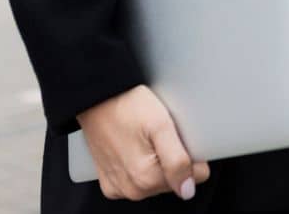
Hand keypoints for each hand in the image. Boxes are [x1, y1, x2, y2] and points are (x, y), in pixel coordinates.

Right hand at [76, 85, 209, 201]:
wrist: (95, 98)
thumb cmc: (126, 106)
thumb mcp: (161, 125)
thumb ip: (177, 161)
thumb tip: (187, 190)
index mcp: (147, 178)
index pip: (193, 178)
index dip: (192, 155)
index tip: (179, 138)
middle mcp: (132, 189)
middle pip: (174, 181)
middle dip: (173, 158)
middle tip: (160, 135)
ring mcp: (119, 187)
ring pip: (156, 182)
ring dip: (156, 162)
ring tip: (146, 138)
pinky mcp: (109, 182)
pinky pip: (136, 181)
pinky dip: (139, 166)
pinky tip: (134, 147)